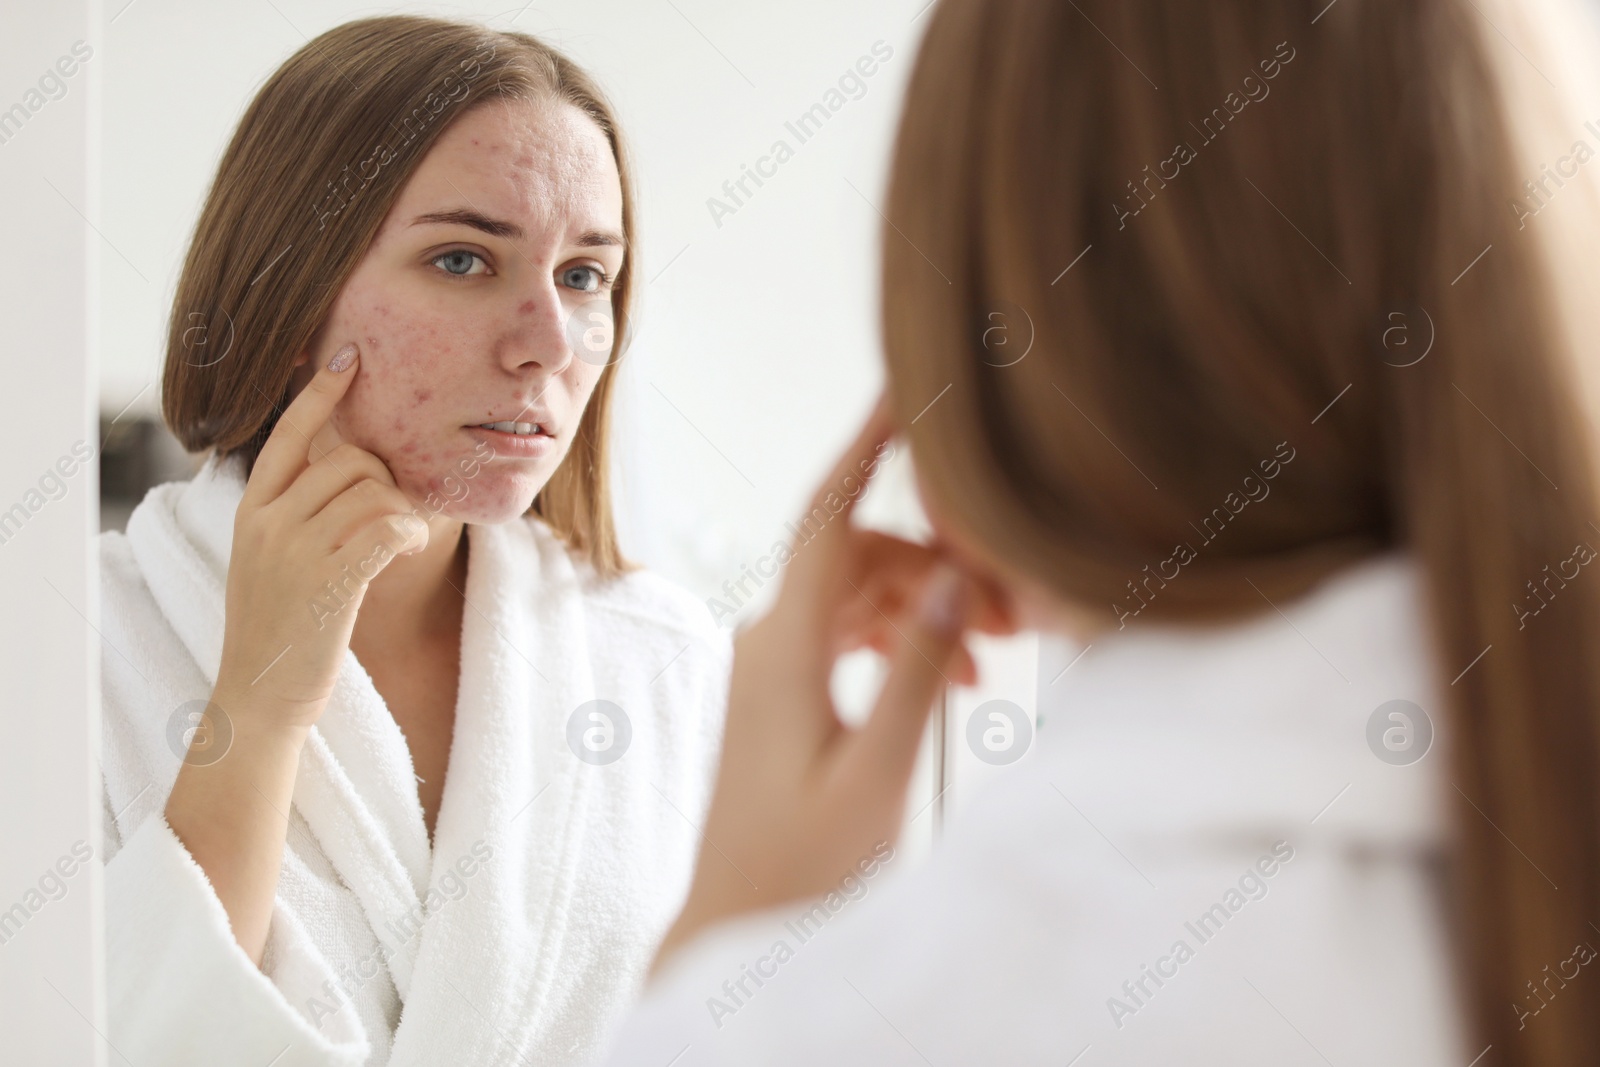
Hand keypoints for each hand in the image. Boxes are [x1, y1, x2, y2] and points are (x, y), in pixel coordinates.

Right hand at [212, 342, 427, 728]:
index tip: (347, 356)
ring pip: (374, 492)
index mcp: (252, 511)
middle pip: (348, 461)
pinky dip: (409, 533)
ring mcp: (297, 551)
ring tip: (402, 541)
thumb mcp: (269, 561)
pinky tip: (409, 548)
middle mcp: (269, 522)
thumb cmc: (279, 631)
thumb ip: (294, 515)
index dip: (320, 394)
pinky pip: (387, 528)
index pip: (287, 435)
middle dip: (385, 479)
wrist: (259, 699)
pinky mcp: (330, 582)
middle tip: (394, 514)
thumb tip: (347, 472)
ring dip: (403, 512)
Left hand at [654, 397, 1005, 968]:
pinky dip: (905, 640)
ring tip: (998, 659)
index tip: (904, 389)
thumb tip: (954, 577)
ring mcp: (773, 661)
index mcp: (786, 646)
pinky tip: (955, 680)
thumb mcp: (879, 771)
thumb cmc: (804, 864)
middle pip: (865, 556)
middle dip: (942, 563)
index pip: (830, 516)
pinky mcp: (783, 687)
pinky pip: (851, 633)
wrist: (737, 922)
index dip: (867, 447)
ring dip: (931, 609)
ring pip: (864, 595)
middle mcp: (771, 637)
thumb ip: (919, 671)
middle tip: (1017, 614)